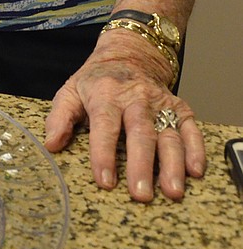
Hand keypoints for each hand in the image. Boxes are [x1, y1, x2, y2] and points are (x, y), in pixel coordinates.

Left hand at [44, 34, 204, 201]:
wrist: (130, 54)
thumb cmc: (96, 81)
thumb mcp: (70, 91)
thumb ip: (59, 117)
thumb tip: (51, 144)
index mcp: (106, 95)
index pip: (105, 125)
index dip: (104, 153)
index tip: (105, 181)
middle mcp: (136, 99)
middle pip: (141, 133)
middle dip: (142, 165)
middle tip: (141, 194)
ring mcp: (161, 104)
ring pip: (169, 135)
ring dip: (172, 164)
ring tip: (172, 191)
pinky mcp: (179, 108)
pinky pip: (191, 129)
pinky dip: (196, 149)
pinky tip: (195, 172)